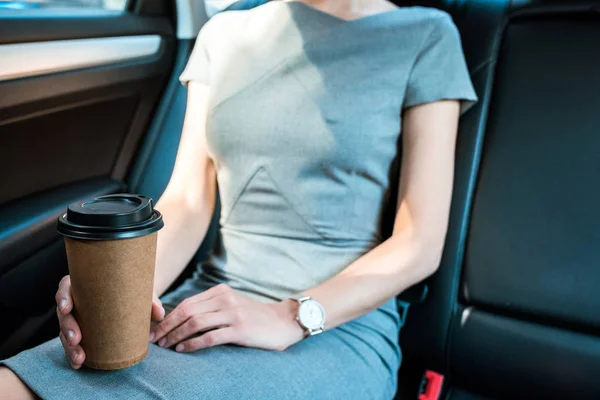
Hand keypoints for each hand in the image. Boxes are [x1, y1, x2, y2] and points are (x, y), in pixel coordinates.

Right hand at [55, 275, 164, 368]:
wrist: (132, 296)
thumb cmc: (131, 290)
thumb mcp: (140, 292)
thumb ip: (150, 301)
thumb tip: (159, 314)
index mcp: (84, 285)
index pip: (66, 287)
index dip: (63, 297)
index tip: (66, 308)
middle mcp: (76, 300)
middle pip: (64, 314)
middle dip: (67, 328)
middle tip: (76, 339)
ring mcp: (76, 317)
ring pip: (65, 332)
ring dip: (69, 346)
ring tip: (80, 358)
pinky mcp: (80, 331)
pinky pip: (72, 343)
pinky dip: (74, 354)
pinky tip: (78, 363)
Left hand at [150, 284, 304, 352]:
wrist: (283, 322)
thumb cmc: (254, 317)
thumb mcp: (232, 305)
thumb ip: (211, 308)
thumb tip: (181, 320)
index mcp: (220, 291)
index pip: (187, 303)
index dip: (168, 317)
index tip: (155, 329)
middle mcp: (225, 299)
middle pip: (187, 311)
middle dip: (167, 326)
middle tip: (154, 340)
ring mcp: (233, 313)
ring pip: (195, 323)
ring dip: (176, 336)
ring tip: (165, 346)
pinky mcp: (240, 329)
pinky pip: (210, 336)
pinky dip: (193, 343)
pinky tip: (183, 349)